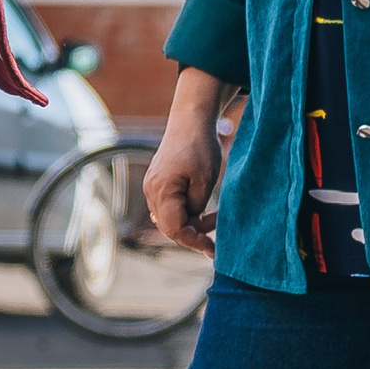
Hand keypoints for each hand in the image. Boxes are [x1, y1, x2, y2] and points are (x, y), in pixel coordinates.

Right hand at [143, 68, 226, 257]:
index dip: (194, 242)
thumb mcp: (205, 181)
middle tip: (218, 234)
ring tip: (215, 216)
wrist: (191, 120)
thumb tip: (192, 224)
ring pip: (170, 218)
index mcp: (161, 191)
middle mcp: (151, 191)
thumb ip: (196, 208)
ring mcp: (153, 187)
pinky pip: (170, 207)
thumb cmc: (200, 147)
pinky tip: (203, 209)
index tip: (213, 248)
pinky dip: (187, 212)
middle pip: (170, 227)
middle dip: (194, 233)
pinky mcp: (159, 183)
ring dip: (192, 222)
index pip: (174, 229)